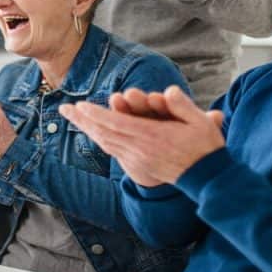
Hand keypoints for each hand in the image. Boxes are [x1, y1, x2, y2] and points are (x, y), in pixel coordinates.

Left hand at [59, 86, 224, 185]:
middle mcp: (140, 150)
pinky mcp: (137, 167)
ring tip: (72, 117)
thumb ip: (183, 106)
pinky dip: (99, 139)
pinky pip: (112, 150)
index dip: (97, 115)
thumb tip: (169, 91)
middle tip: (63, 109)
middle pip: (104, 134)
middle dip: (83, 120)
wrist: (208, 180)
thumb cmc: (206, 147)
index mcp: (153, 138)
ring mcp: (137, 160)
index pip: (118, 125)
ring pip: (105, 143)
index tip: (80, 106)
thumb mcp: (202, 123)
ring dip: (87, 129)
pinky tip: (91, 131)